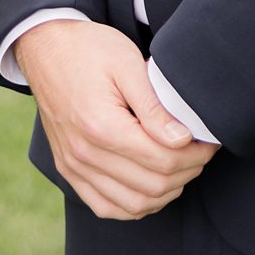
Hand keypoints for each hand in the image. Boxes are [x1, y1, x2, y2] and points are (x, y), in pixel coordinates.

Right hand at [13, 20, 217, 221]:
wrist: (46, 48)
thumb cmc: (89, 49)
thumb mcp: (127, 64)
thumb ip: (155, 107)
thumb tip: (182, 140)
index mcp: (101, 126)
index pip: (163, 160)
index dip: (195, 155)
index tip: (208, 142)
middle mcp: (84, 154)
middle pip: (152, 186)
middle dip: (187, 172)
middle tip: (202, 152)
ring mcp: (73, 167)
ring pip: (132, 204)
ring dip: (165, 192)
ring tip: (182, 167)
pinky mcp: (68, 171)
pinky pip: (106, 207)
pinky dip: (135, 205)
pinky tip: (152, 186)